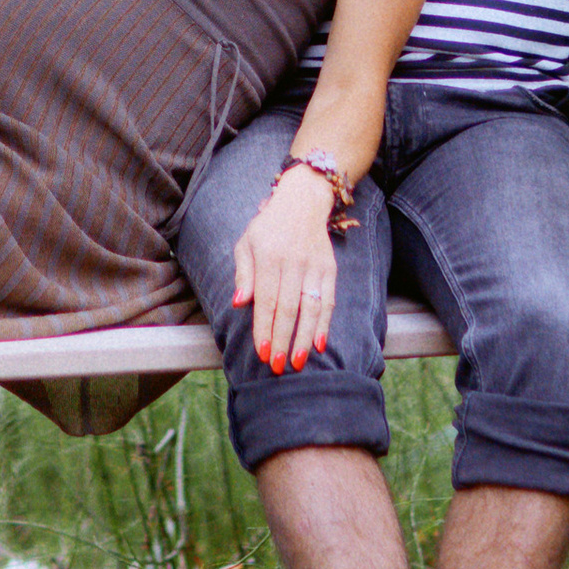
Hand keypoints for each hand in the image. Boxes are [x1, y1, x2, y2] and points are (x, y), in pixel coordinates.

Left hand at [231, 163, 347, 371]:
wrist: (302, 201)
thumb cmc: (268, 228)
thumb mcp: (246, 243)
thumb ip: (243, 274)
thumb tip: (239, 303)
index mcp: (269, 256)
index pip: (266, 299)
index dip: (264, 328)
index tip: (262, 353)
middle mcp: (294, 261)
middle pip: (289, 307)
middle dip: (283, 340)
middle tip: (277, 367)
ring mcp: (314, 265)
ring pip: (312, 307)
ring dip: (305, 338)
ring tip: (299, 362)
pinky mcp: (329, 269)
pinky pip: (329, 300)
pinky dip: (325, 323)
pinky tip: (320, 344)